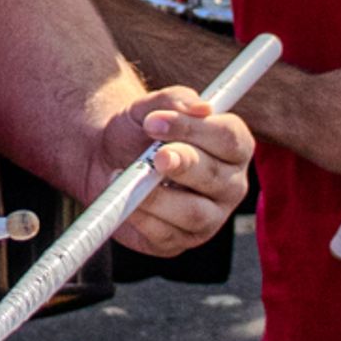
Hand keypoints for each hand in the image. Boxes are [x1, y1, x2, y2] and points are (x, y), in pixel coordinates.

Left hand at [85, 88, 254, 257]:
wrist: (106, 158)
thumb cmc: (139, 131)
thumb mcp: (150, 108)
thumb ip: (175, 99)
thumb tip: (201, 108)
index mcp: (233, 146)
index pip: (229, 138)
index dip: (194, 130)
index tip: (155, 122)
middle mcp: (230, 184)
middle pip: (215, 177)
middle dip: (182, 164)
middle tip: (155, 156)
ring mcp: (210, 217)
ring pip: (194, 214)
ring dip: (158, 196)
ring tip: (129, 177)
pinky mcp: (181, 240)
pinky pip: (166, 235)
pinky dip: (141, 216)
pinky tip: (126, 198)